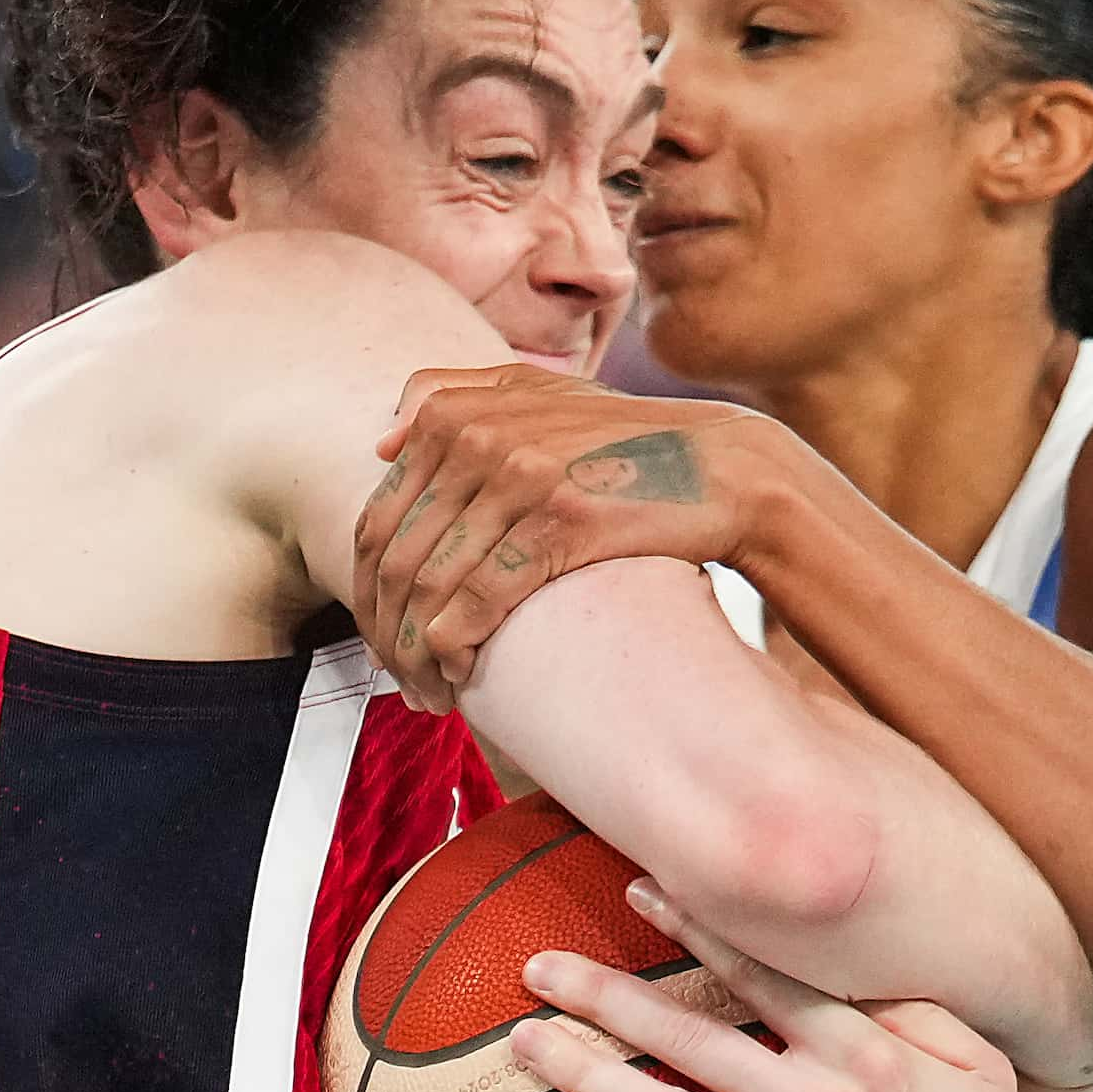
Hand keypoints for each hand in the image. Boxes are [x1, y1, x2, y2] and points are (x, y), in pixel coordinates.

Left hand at [350, 365, 777, 704]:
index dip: (367, 592)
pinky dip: (455, 647)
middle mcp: (479, 436)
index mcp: (458, 413)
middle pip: (395, 557)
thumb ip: (457, 396)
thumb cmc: (631, 443)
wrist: (725, 469)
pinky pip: (480, 598)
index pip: (377, 519)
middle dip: (385, 634)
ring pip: (430, 585)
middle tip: (400, 682)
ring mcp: (519, 477)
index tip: (382, 638)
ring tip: (428, 696)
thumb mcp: (544, 396)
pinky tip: (459, 678)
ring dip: (416, 656)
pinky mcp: (560, 522)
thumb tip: (380, 441)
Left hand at [506, 881, 1055, 1091]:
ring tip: (524, 1044)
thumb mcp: (983, 1076)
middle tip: (539, 965)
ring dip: (586, 1076)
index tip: (637, 889)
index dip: (699, 927)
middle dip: (607, 996)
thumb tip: (858, 965)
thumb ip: (920, 1013)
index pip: (767, 976)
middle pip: (694, 1038)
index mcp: (868, 1058)